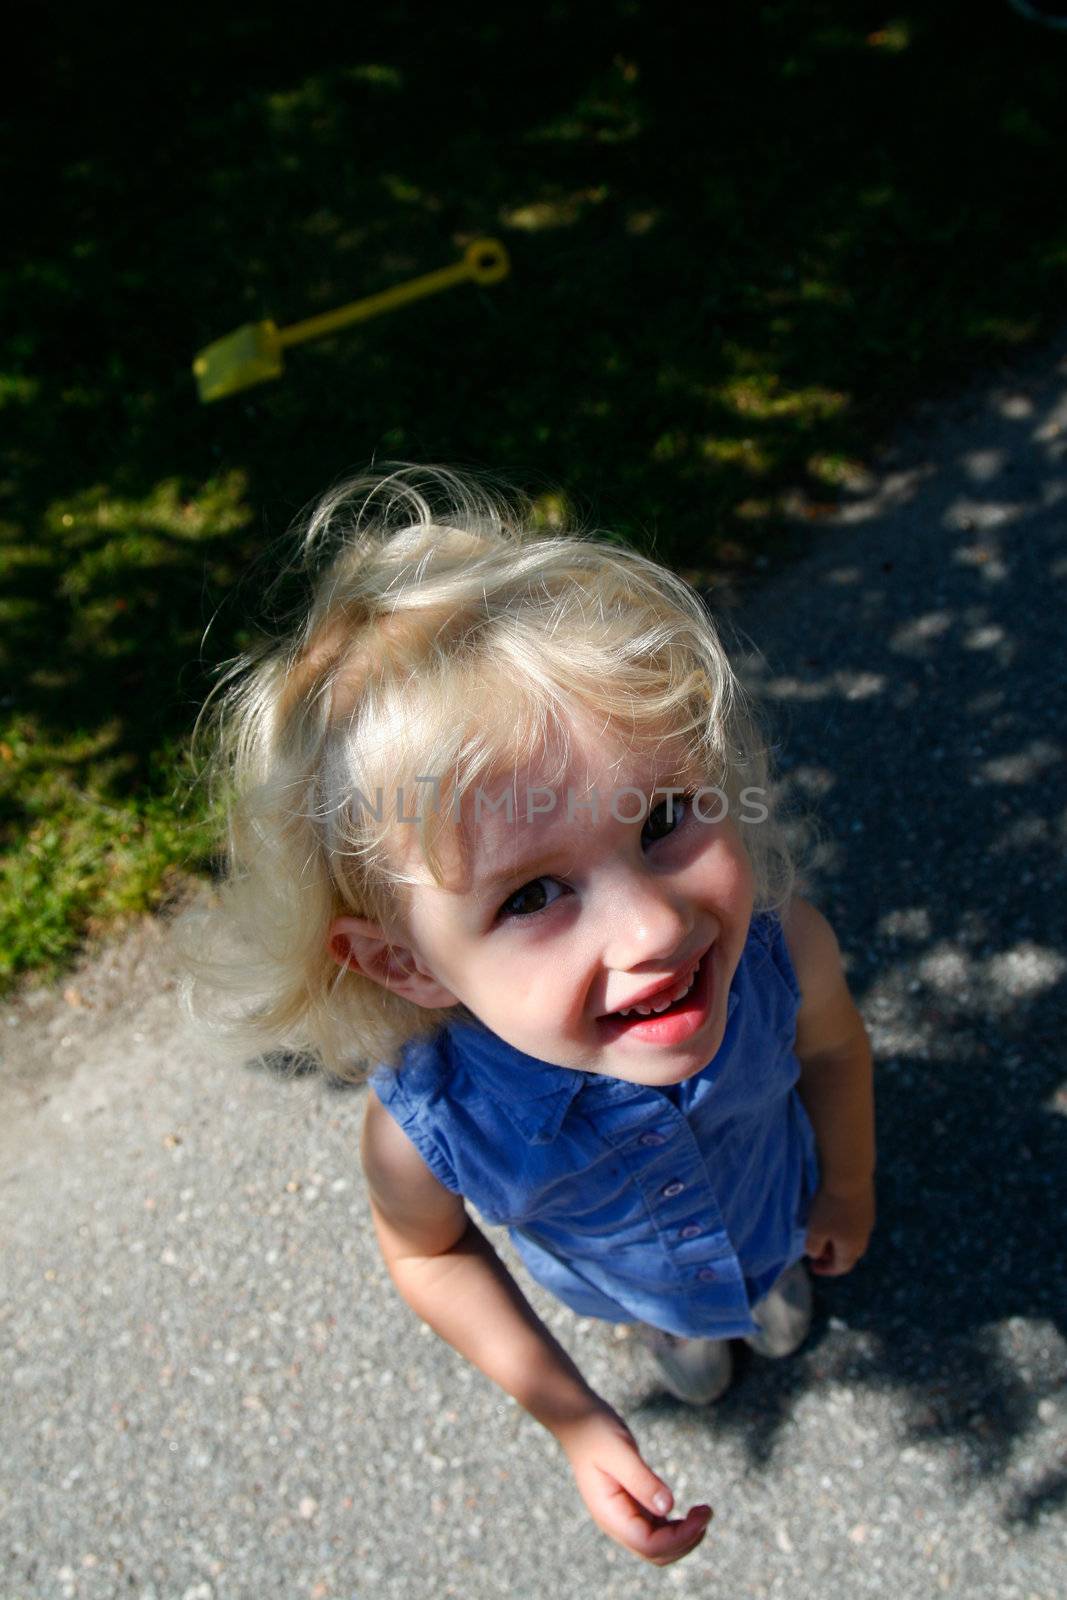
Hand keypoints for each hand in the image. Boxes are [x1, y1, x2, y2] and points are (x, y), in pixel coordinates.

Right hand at [557, 1404, 712, 1564]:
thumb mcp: (619, 1451)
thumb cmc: (595, 1431)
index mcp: (609, 1514)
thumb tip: (668, 1508)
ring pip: (658, 1546)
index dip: (680, 1538)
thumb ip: (641, 1480)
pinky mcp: (631, 1506)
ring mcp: (623, 1516)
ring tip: (703, 1512)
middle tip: (707, 1512)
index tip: (702, 1516)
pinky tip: (689, 1512)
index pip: (649, 1545)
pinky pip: (657, 1529)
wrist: (578, 1420)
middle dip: (685, 1541)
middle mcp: (616, 1522)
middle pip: (656, 1553)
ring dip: (683, 1536)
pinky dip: (676, 1527)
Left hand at [805, 1178, 874, 1276]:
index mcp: (852, 1248)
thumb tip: (815, 1254)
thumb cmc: (829, 1207)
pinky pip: (855, 1223)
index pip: (841, 1267)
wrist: (849, 1176)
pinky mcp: (867, 1205)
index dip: (826, 1269)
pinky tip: (832, 1214)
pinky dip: (843, 1226)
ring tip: (823, 1232)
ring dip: (838, 1240)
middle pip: (849, 1254)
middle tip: (818, 1250)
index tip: (812, 1266)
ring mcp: (867, 1221)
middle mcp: (864, 1238)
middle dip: (832, 1255)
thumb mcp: (815, 1231)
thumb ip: (813, 1247)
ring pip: (853, 1238)